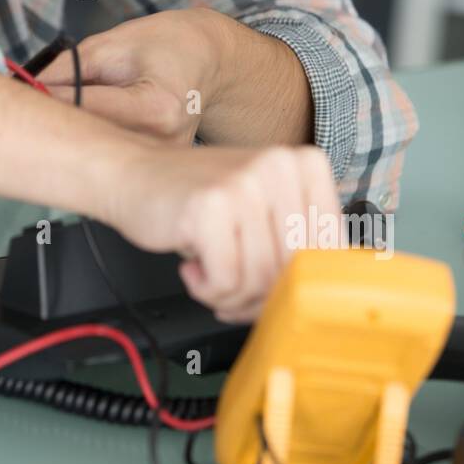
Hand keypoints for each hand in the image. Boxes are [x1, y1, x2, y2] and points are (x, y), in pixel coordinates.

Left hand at [38, 9, 223, 143]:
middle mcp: (163, 141)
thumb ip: (65, 70)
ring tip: (68, 112)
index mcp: (156, 108)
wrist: (205, 58)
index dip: (47, 99)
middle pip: (90, 137)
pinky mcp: (159, 168)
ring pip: (99, 149)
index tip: (22, 93)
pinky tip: (92, 128)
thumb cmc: (162, 44)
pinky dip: (96, 141)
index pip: (84, 109)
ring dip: (75, 133)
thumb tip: (24, 89)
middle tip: (34, 104)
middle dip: (57, 120)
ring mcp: (163, 160)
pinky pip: (115, 156)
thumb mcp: (109, 44)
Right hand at [106, 142, 340, 322]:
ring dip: (231, 297)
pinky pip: (226, 281)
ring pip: (261, 280)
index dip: (300, 283)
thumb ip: (298, 241)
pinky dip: (207, 290)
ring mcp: (245, 183)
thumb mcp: (261, 209)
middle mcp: (280, 167)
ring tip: (209, 275)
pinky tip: (192, 267)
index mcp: (304, 164)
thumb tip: (326, 298)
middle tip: (232, 290)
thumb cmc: (197, 200)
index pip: (331, 251)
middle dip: (261, 296)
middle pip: (295, 270)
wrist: (131, 173)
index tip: (271, 286)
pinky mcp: (210, 206)